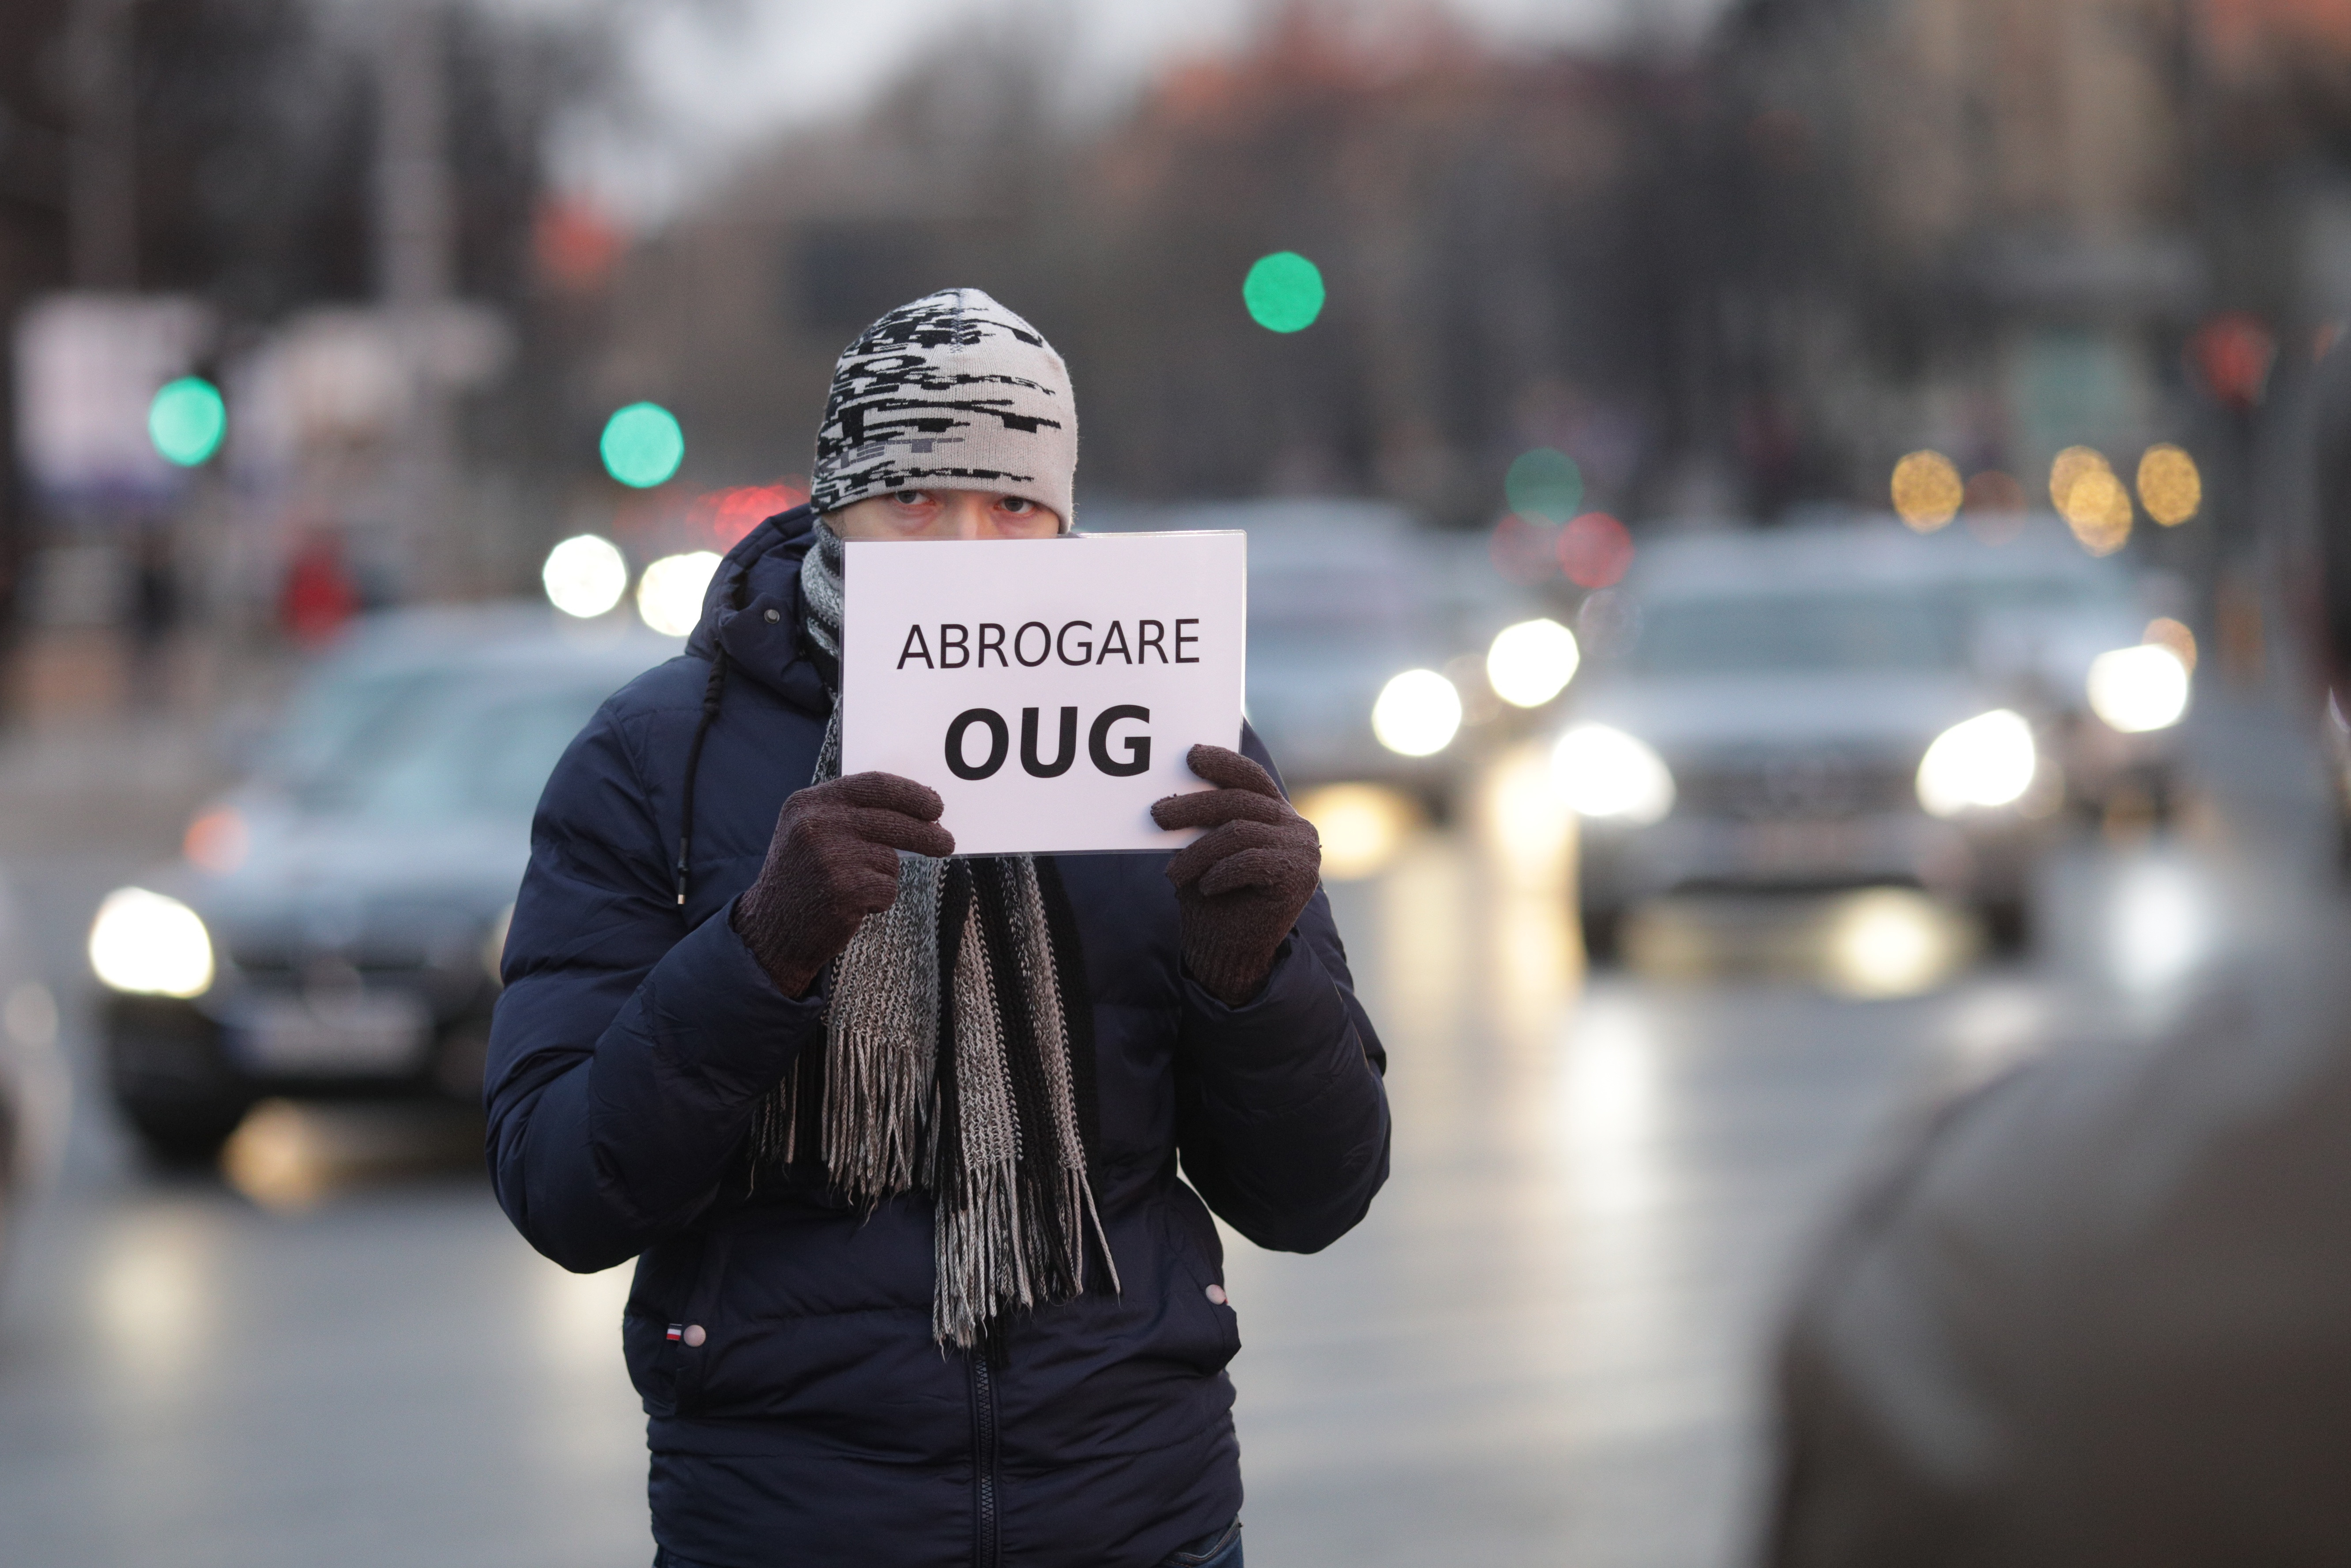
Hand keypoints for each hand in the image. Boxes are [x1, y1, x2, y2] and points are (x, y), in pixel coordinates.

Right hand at [732, 772, 953, 996]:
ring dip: (884, 876)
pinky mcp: (843, 890)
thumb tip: (919, 808)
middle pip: (893, 820)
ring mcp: (829, 857)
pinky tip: (853, 906)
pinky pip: (888, 888)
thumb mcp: (812, 832)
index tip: (936, 806)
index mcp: (809, 803)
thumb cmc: (802, 880)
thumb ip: (852, 814)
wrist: (769, 932)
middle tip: (947, 842)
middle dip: (927, 832)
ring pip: (890, 859)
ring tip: (855, 887)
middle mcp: (817, 824)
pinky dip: (880, 900)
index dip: (912, 794)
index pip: (875, 784)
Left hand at [1150, 744, 1320, 1005]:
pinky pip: (1250, 860)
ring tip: (1172, 873)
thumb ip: (1200, 823)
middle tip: (1157, 815)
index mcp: (1275, 814)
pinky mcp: (1300, 875)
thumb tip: (1167, 799)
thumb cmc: (1213, 898)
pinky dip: (1221, 873)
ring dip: (1198, 852)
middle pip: (1239, 801)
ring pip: (1239, 831)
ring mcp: (1302, 849)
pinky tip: (1206, 887)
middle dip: (1193, 806)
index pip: (1251, 777)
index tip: (1190, 755)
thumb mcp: (1203, 851)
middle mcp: (1295, 825)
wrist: (1231, 950)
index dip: (1223, 763)